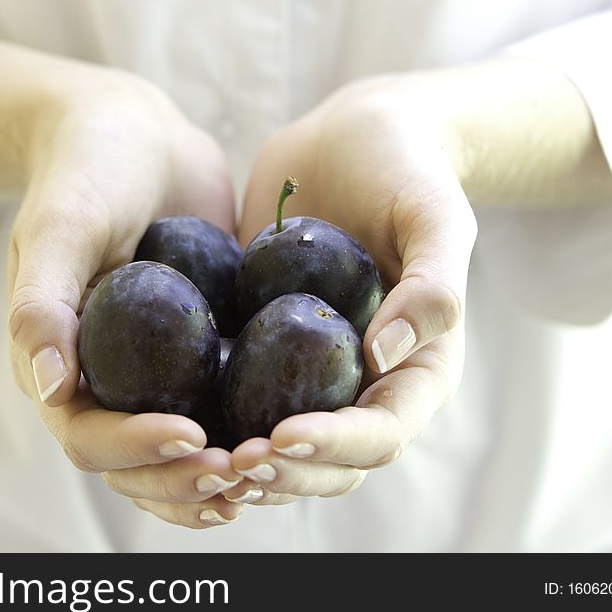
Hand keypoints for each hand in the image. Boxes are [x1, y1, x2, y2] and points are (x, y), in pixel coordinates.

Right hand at [7, 69, 242, 527]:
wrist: (137, 137)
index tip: (192, 434)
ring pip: (177, 456)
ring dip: (214, 478)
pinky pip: (218, 413)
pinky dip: (244, 438)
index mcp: (56, 365)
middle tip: (240, 471)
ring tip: (264, 476)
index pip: (88, 436)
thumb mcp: (59, 224)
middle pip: (135, 466)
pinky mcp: (197, 358)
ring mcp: (152, 376)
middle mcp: (103, 382)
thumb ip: (42, 302)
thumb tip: (50, 387)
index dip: (136, 449)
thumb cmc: (87, 170)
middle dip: (182, 479)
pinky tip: (286, 441)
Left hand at [226, 73, 477, 502]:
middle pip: (332, 462)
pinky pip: (245, 400)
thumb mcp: (435, 216)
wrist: (352, 139)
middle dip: (284, 472)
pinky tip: (176, 420)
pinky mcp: (267, 349)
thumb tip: (385, 354)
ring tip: (200, 456)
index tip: (281, 437)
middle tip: (231, 461)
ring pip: (285, 448)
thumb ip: (432, 286)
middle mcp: (366, 383)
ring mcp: (314, 371)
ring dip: (248, 466)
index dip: (335, 447)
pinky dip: (218, 422)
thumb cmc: (406, 169)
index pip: (381, 432)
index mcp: (417, 369)